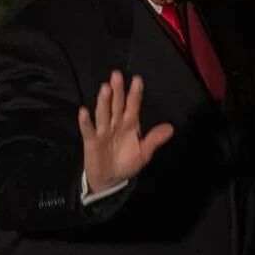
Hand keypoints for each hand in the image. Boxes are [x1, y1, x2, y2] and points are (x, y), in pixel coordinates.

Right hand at [78, 71, 173, 193]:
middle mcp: (116, 123)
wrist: (109, 180)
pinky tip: (83, 111)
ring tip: (105, 88)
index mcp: (130, 124)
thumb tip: (171, 128)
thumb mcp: (143, 153)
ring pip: (103, 113)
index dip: (135, 94)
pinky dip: (85, 122)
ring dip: (104, 101)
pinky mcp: (91, 141)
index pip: (133, 106)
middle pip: (117, 105)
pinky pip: (88, 130)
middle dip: (117, 91)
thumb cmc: (126, 163)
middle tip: (117, 74)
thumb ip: (154, 140)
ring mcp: (103, 131)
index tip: (137, 79)